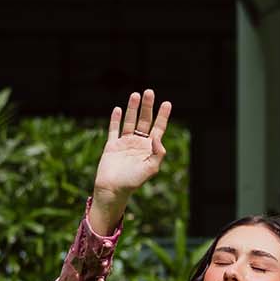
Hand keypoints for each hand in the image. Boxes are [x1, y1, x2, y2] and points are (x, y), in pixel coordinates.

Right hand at [90, 89, 171, 233]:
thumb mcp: (151, 168)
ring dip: (132, 108)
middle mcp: (138, 144)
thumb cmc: (133, 181)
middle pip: (144, 121)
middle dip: (147, 107)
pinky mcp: (112, 145)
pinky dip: (115, 119)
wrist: (113, 188)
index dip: (163, 116)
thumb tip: (158, 136)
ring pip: (130, 121)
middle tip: (149, 92)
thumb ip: (157, 153)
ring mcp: (125, 143)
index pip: (158, 129)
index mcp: (149, 149)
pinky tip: (118, 109)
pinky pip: (114, 129)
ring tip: (135, 94)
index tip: (167, 103)